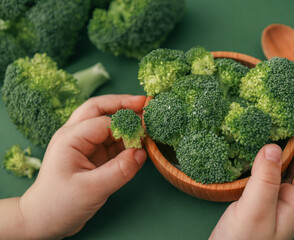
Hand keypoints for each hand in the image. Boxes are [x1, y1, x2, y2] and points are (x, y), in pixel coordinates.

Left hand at [18, 95, 146, 238]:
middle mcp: (76, 135)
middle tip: (146, 103)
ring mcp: (84, 145)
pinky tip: (138, 142)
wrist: (43, 220)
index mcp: (71, 138)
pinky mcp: (92, 155)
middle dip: (124, 104)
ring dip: (126, 121)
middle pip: (100, 109)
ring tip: (147, 123)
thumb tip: (142, 153)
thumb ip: (119, 171)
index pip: (104, 122)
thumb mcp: (92, 189)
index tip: (147, 130)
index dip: (127, 124)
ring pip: (107, 123)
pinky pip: (111, 140)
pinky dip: (126, 139)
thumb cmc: (59, 204)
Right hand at [210, 125, 293, 239]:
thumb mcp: (254, 208)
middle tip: (288, 125)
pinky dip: (267, 162)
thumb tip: (272, 146)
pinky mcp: (260, 203)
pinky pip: (270, 177)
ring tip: (273, 134)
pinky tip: (255, 156)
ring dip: (284, 153)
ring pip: (287, 173)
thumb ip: (265, 178)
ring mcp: (274, 203)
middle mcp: (289, 203)